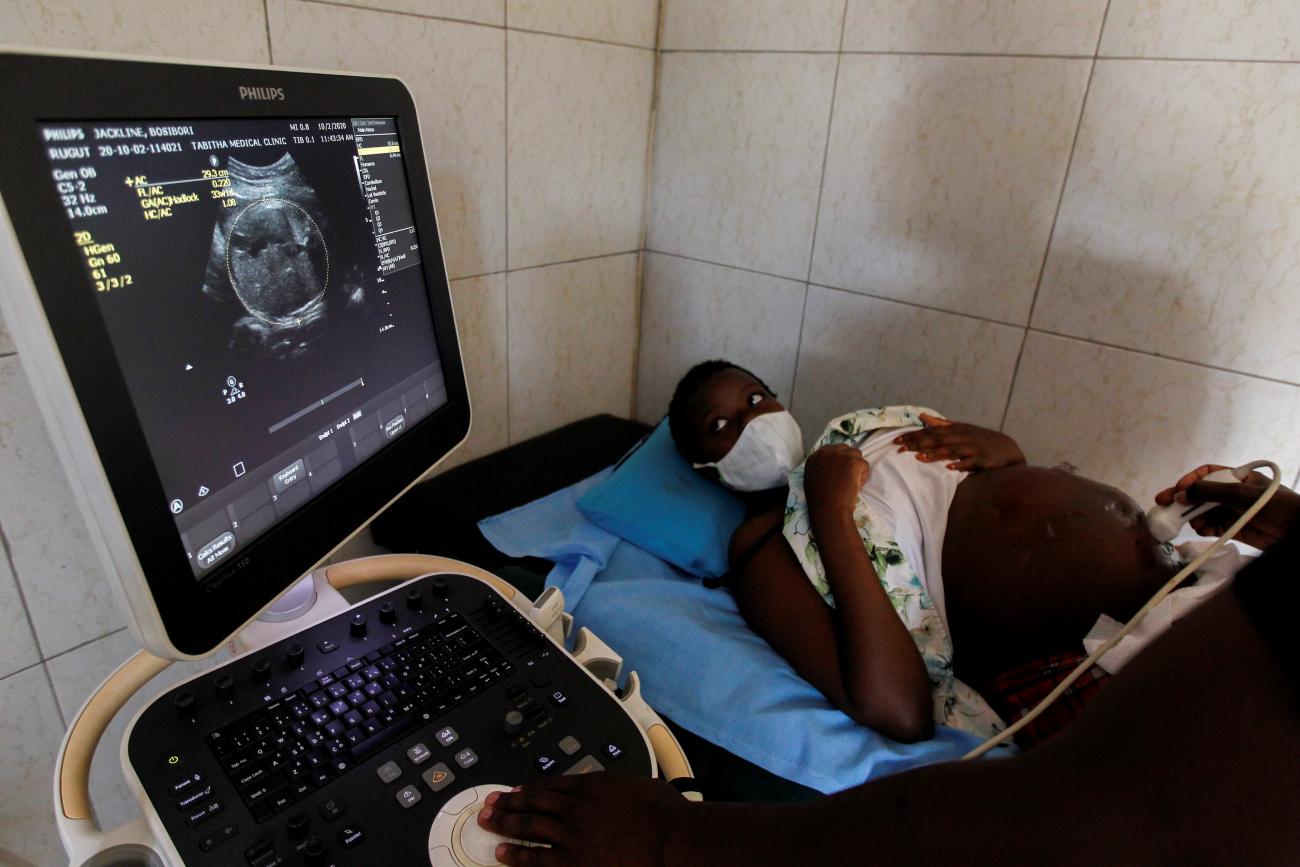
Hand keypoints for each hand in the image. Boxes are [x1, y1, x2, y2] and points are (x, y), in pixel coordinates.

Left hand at [476, 773, 687, 865]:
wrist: (673, 840)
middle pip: (535, 801)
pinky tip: (503, 853)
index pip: (553, 784)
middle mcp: (577, 807)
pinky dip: (518, 854)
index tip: (517, 789)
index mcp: (594, 785)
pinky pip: (537, 857)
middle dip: (509, 802)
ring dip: (506, 823)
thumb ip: (621, 789)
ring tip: (488, 822)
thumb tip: (620, 792)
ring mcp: (573, 835)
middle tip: (490, 802)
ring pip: (530, 825)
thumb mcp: (642, 788)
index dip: (531, 787)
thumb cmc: (667, 816)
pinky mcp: (573, 862)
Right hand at [804, 444, 869, 515]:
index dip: (839, 460)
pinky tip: (855, 487)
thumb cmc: (820, 500)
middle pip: (845, 449)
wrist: (828, 509)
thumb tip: (831, 465)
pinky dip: (863, 477)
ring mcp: (840, 455)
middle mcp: (827, 452)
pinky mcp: (853, 461)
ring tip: (852, 482)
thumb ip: (820, 468)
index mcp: (815, 457)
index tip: (841, 471)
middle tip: (848, 477)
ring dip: (857, 468)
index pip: (832, 449)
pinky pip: (865, 465)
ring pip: (857, 455)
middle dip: (849, 461)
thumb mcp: (812, 479)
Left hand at [893, 413, 1025, 471]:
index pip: (930, 431)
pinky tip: (950, 468)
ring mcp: (973, 448)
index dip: (913, 435)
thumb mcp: (961, 428)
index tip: (896, 439)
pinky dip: (960, 465)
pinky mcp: (982, 460)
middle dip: (918, 443)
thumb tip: (922, 416)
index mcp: (956, 430)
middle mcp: (962, 437)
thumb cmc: (981, 439)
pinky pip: (970, 463)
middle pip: (937, 440)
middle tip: (900, 448)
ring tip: (919, 458)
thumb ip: (941, 423)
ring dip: (935, 454)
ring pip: (951, 450)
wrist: (1008, 449)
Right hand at [1155, 464, 1299, 550]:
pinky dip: (1203, 528)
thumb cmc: (1274, 506)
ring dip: (1193, 516)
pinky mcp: (1232, 528)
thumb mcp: (1240, 494)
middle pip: (1201, 493)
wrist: (1296, 531)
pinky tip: (1202, 530)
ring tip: (1191, 523)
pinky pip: (1211, 526)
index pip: (1207, 473)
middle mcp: (1231, 493)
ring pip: (1203, 511)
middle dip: (1183, 499)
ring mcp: (1231, 511)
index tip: (1177, 489)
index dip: (1190, 479)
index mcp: (1237, 478)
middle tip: (1162, 504)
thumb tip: (1180, 493)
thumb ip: (1209, 492)